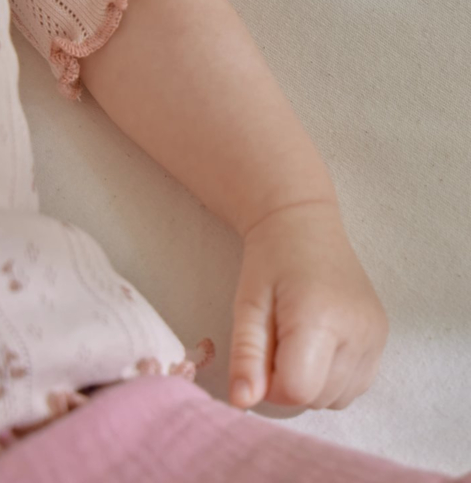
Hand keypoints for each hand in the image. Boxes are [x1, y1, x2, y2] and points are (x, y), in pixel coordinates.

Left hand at [228, 200, 388, 410]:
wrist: (305, 223)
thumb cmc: (270, 261)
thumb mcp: (247, 304)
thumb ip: (246, 355)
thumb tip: (242, 403)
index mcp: (321, 318)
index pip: (296, 390)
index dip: (270, 384)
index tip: (262, 352)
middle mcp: (359, 330)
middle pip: (316, 398)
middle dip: (288, 382)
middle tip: (277, 338)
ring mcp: (376, 336)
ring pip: (336, 398)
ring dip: (311, 383)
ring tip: (298, 338)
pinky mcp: (383, 337)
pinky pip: (355, 386)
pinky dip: (332, 378)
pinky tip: (319, 343)